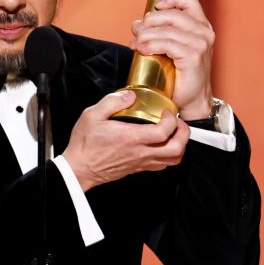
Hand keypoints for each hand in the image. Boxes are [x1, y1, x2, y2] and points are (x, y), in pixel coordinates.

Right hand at [62, 90, 189, 190]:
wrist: (79, 169)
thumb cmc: (85, 145)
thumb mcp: (92, 115)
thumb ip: (112, 102)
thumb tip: (129, 95)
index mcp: (132, 138)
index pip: (164, 132)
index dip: (172, 120)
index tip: (167, 112)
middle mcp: (140, 153)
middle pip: (176, 149)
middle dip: (184, 134)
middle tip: (178, 122)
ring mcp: (141, 163)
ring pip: (173, 160)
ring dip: (179, 146)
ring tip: (174, 133)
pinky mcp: (139, 168)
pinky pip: (163, 165)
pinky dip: (169, 155)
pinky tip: (162, 145)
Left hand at [129, 0, 214, 119]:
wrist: (192, 100)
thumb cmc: (181, 76)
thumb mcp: (171, 48)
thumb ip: (158, 33)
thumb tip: (136, 24)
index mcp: (202, 27)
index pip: (189, 1)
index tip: (155, 8)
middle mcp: (204, 32)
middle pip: (172, 14)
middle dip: (149, 21)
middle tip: (136, 32)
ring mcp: (200, 44)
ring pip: (166, 30)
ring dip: (146, 35)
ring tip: (136, 44)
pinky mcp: (194, 56)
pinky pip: (167, 44)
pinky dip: (150, 45)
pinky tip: (141, 49)